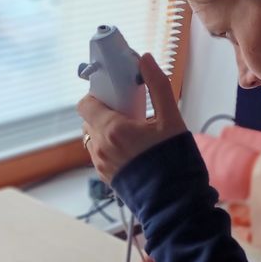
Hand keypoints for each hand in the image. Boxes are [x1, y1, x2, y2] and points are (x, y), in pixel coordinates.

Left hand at [78, 52, 186, 182]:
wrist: (175, 202)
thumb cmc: (175, 161)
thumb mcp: (171, 120)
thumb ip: (157, 86)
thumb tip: (145, 59)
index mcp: (112, 130)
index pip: (85, 104)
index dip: (97, 95)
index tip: (115, 93)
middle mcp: (100, 147)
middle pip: (89, 120)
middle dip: (104, 112)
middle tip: (127, 111)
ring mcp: (101, 164)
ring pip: (93, 138)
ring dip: (105, 130)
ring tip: (130, 131)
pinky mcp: (106, 178)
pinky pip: (99, 154)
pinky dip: (109, 146)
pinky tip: (132, 148)